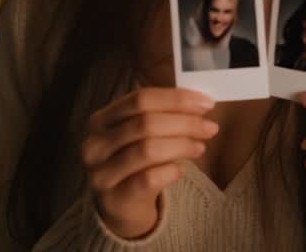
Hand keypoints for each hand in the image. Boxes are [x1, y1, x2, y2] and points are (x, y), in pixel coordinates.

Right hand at [81, 87, 218, 238]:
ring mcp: (101, 173)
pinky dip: (170, 171)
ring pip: (147, 149)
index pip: (140, 99)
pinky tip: (181, 169)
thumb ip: (164, 114)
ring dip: (181, 145)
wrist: (122, 206)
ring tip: (200, 147)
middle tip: (210, 127)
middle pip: (145, 123)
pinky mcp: (114, 199)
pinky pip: (148, 179)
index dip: (176, 99)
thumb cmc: (138, 162)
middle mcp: (95, 145)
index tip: (206, 103)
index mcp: (101, 120)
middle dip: (184, 123)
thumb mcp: (142, 134)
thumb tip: (201, 102)